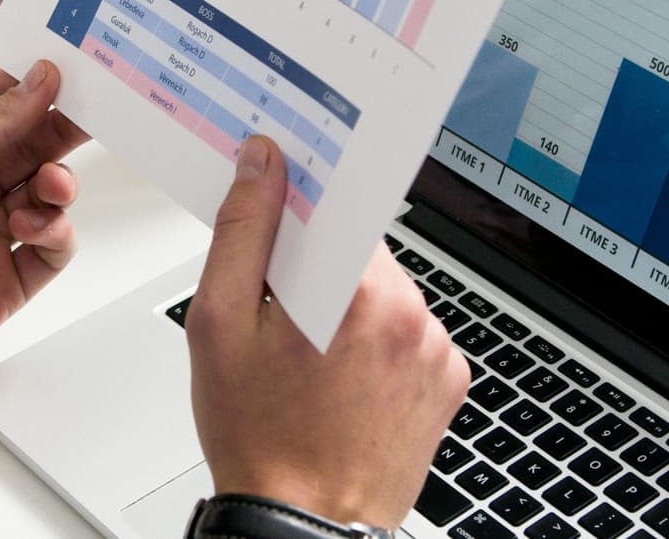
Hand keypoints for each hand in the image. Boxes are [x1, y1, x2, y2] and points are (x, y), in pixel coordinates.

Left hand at [0, 61, 86, 466]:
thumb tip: (39, 80)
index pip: (0, 104)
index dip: (35, 85)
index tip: (70, 69)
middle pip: (33, 147)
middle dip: (62, 130)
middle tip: (91, 118)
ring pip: (50, 196)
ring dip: (60, 183)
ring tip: (50, 186)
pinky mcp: (7, 282)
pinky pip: (53, 249)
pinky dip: (58, 233)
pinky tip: (37, 228)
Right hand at [187, 136, 467, 529]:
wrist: (304, 525)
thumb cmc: (260, 438)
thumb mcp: (220, 324)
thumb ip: (242, 232)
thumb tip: (262, 165)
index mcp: (357, 291)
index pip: (341, 202)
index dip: (304, 205)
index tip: (280, 213)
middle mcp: (411, 315)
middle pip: (362, 249)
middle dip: (320, 267)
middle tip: (279, 313)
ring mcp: (436, 351)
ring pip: (386, 292)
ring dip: (352, 306)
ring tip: (309, 359)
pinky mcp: (448, 380)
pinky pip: (410, 334)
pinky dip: (380, 344)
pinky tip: (342, 378)